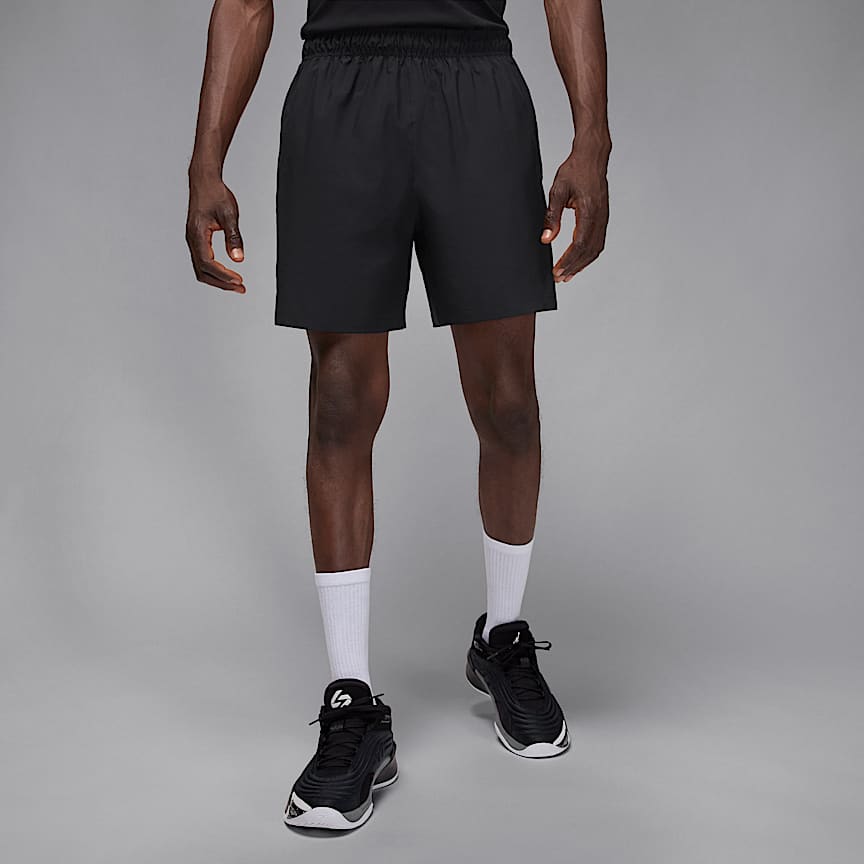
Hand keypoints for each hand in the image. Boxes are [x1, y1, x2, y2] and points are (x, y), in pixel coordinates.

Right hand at [186, 174, 245, 293]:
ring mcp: (193, 240)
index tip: (238, 281)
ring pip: (201, 269)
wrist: (204, 181)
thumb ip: (234, 238)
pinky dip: (215, 271)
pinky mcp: (197, 240)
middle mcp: (192, 239)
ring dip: (218, 279)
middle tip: (240, 288)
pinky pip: (202, 261)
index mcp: (197, 234)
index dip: (223, 275)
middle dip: (221, 283)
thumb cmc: (215, 194)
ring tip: (236, 285)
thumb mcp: (229, 215)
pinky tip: (227, 274)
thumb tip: (238, 259)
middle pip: (202, 271)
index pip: (207, 263)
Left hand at [541, 151, 608, 282]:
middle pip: (589, 251)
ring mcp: (604, 218)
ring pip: (596, 249)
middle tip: (559, 278)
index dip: (568, 261)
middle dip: (573, 267)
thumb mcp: (557, 191)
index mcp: (589, 212)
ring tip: (568, 274)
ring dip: (582, 264)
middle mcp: (600, 217)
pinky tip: (579, 260)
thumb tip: (546, 239)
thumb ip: (551, 217)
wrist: (592, 156)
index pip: (579, 245)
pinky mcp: (603, 217)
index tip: (557, 272)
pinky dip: (588, 255)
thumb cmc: (575, 169)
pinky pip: (598, 241)